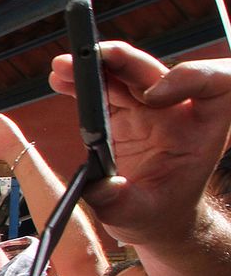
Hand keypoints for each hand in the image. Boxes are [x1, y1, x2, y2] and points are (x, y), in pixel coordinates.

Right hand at [49, 42, 230, 246]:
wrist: (155, 217)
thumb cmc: (160, 215)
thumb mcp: (141, 217)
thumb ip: (121, 203)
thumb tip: (103, 185)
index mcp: (200, 131)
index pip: (217, 85)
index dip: (192, 77)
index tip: (154, 95)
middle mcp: (178, 112)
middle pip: (158, 72)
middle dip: (126, 61)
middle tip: (93, 57)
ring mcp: (149, 110)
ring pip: (127, 74)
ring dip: (97, 66)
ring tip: (63, 67)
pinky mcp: (124, 114)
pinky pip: (105, 89)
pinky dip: (82, 83)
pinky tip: (60, 79)